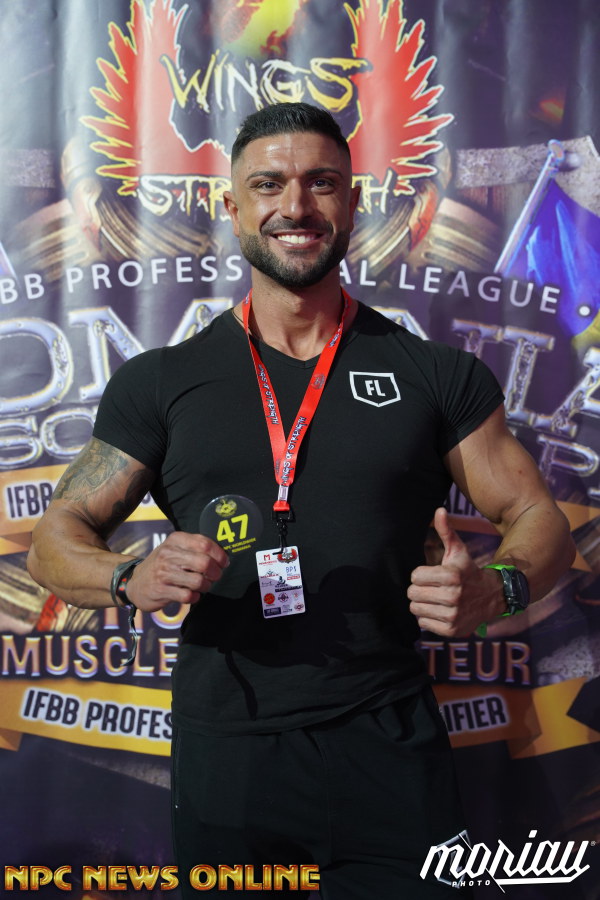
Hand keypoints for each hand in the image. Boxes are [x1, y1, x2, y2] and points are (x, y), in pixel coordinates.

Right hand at [125, 532, 228, 612]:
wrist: (135, 583)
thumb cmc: (162, 565)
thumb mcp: (175, 548)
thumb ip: (196, 547)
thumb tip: (223, 555)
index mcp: (175, 540)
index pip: (205, 544)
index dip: (220, 555)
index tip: (223, 562)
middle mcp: (168, 554)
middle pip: (205, 562)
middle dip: (215, 572)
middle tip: (215, 576)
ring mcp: (164, 573)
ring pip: (198, 581)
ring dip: (205, 586)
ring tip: (201, 586)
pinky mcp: (161, 590)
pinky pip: (188, 596)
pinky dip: (194, 597)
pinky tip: (191, 594)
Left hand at [407, 508, 502, 636]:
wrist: (492, 597)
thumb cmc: (468, 571)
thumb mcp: (458, 551)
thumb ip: (446, 531)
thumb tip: (439, 510)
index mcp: (452, 576)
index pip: (415, 576)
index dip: (421, 574)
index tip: (433, 574)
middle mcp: (453, 597)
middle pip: (412, 593)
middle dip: (419, 589)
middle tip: (433, 588)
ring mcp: (453, 615)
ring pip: (415, 609)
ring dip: (423, 604)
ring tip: (436, 599)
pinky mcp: (451, 630)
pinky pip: (423, 623)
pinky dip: (428, 617)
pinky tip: (440, 610)